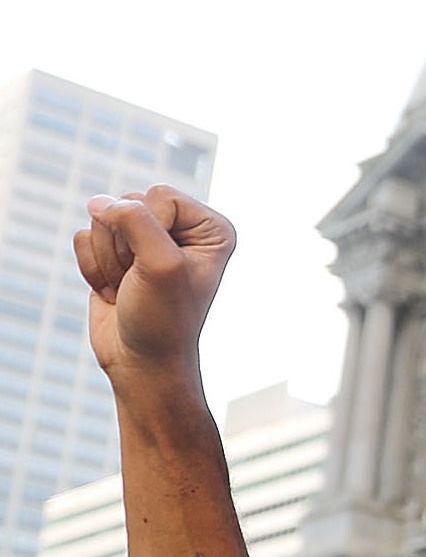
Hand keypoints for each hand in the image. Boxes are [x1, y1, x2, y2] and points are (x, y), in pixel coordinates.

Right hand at [72, 187, 235, 381]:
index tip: (161, 268)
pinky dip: (92, 267)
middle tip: (141, 281)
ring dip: (108, 260)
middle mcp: (182, 227)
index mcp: (210, 227)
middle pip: (128, 203)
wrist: (140, 361)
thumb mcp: (160, 265)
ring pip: (102, 218)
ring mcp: (146, 238)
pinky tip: (113, 290)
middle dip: (124, 247)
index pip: (159, 196)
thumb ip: (134, 221)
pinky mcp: (115, 252)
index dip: (149, 230)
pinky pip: (84, 237)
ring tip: (129, 287)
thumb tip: (100, 201)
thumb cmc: (162, 318)